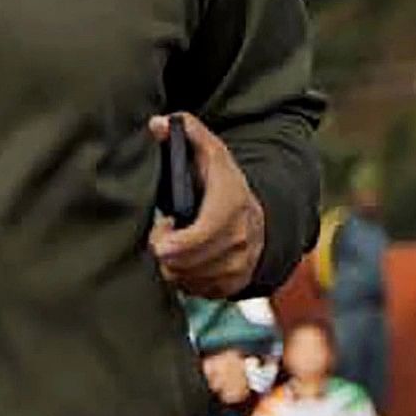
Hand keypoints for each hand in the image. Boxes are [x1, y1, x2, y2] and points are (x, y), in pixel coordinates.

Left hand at [150, 114, 264, 298]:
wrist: (258, 215)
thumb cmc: (223, 182)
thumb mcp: (210, 152)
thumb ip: (186, 132)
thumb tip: (157, 124)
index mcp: (233, 204)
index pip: (201, 234)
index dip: (173, 242)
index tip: (157, 236)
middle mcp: (242, 239)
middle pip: (190, 262)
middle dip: (166, 254)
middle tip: (159, 238)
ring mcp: (241, 265)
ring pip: (191, 280)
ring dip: (174, 268)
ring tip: (170, 247)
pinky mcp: (234, 285)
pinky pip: (199, 291)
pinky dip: (186, 280)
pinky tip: (183, 261)